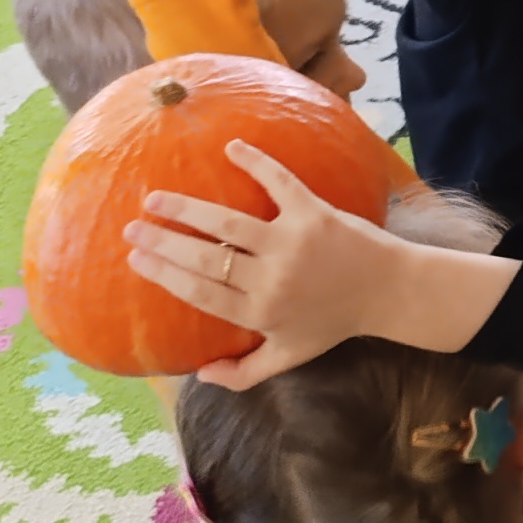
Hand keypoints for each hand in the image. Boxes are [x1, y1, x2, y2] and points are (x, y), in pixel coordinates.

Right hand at [128, 141, 417, 389]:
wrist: (391, 291)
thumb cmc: (335, 322)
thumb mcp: (289, 356)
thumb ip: (243, 374)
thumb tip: (198, 375)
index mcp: (260, 313)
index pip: (198, 293)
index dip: (163, 276)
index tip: (134, 260)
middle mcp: (272, 279)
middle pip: (203, 259)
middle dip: (162, 243)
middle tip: (132, 228)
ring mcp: (292, 244)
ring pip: (228, 224)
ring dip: (187, 208)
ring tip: (155, 197)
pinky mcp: (316, 214)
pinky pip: (280, 183)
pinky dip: (257, 163)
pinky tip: (231, 147)